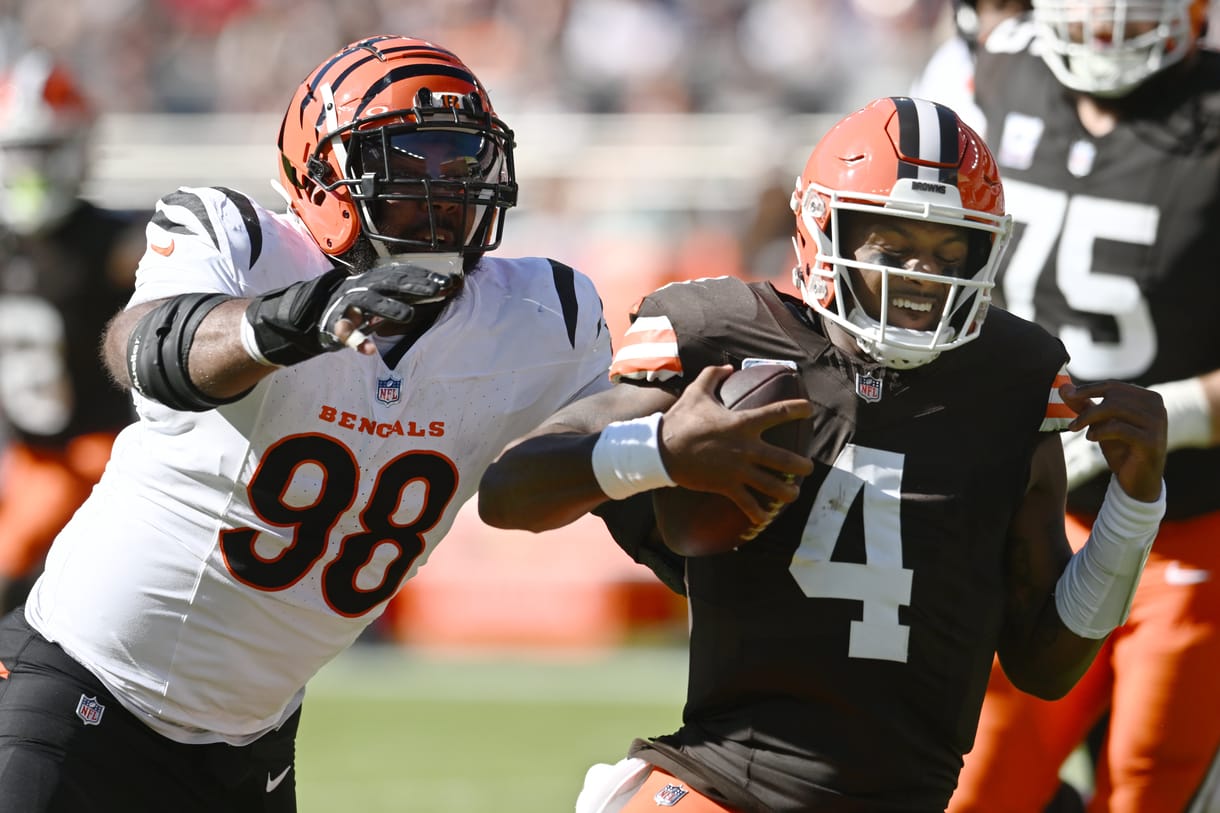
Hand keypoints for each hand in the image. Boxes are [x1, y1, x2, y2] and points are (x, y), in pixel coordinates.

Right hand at [245, 260, 460, 364]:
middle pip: (390, 283)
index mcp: (373, 280)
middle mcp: (360, 287)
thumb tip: (442, 287)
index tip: (448, 281)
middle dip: (414, 286)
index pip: (402, 274)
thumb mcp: (379, 295)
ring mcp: (346, 304)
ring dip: (388, 308)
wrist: (311, 315)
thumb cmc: (355, 305)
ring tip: (407, 316)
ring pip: (368, 303)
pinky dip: (355, 340)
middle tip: (438, 290)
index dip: (423, 276)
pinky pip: (344, 332)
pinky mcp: (333, 323)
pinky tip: (368, 350)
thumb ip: (404, 293)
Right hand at [658, 365, 814, 524]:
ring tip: (794, 495)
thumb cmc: (680, 420)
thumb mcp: (696, 392)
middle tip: (809, 468)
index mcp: (743, 423)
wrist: (661, 450)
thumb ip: (713, 375)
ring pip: (771, 485)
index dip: (798, 410)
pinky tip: (763, 518)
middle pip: (785, 460)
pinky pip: (747, 502)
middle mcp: (746, 448)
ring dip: (787, 492)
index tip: (809, 410)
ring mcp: (738, 469)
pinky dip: (757, 513)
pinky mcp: (726, 486)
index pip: (779, 413)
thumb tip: (727, 366)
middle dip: (802, 466)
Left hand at [1059, 380, 1166, 502]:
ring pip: (1116, 408)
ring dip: (1090, 419)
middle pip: (1113, 396)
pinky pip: (1120, 428)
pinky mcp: (1152, 440)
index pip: (1113, 385)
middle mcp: (1156, 406)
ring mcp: (1157, 423)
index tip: (1067, 395)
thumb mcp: (1101, 424)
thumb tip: (1063, 387)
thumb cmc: (1121, 449)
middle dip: (1087, 409)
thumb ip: (1084, 405)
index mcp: (1148, 398)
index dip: (1087, 388)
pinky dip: (1100, 431)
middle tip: (1072, 424)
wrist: (1138, 481)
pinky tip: (1091, 438)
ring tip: (1079, 431)